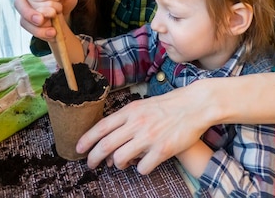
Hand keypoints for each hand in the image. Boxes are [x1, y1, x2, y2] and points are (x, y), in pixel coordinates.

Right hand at [14, 0, 77, 40]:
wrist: (64, 17)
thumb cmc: (64, 1)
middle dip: (47, 4)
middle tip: (58, 8)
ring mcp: (25, 8)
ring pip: (24, 13)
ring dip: (41, 18)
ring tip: (54, 18)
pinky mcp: (26, 22)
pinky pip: (28, 26)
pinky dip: (41, 30)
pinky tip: (52, 31)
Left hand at [76, 83, 211, 174]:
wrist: (195, 105)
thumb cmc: (169, 105)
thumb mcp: (143, 106)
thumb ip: (127, 120)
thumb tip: (111, 138)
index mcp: (131, 111)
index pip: (102, 127)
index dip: (87, 139)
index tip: (79, 149)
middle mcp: (137, 124)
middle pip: (106, 145)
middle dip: (94, 158)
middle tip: (91, 165)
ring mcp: (149, 137)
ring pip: (121, 158)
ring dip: (118, 164)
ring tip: (122, 163)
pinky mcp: (162, 150)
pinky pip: (142, 168)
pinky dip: (140, 169)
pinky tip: (145, 164)